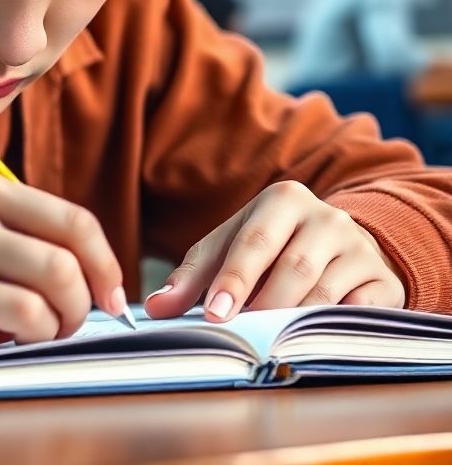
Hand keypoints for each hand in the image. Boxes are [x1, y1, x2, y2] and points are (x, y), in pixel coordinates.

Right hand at [0, 166, 125, 356]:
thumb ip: (20, 235)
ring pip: (48, 291)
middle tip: (70, 322)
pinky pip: (16, 320)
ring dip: (56, 324)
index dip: (106, 263)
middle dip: (83, 303)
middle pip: (66, 259)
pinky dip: (22, 336)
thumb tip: (94, 277)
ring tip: (35, 330)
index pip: (72, 220)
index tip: (110, 294)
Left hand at [144, 181, 405, 322]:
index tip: (214, 314)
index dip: (233, 280)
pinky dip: (330, 330)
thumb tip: (157, 308)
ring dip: (292, 322)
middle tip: (238, 335)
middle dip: (262, 304)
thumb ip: (194, 275)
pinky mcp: (384, 282)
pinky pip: (357, 313)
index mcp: (282, 199)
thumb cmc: (274, 246)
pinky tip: (309, 343)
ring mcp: (360, 249)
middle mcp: (326, 217)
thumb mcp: (232, 248)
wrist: (341, 245)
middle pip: (292, 267)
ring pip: (323, 293)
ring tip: (266, 342)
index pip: (253, 242)